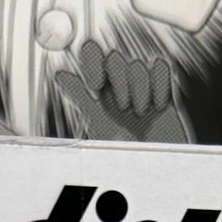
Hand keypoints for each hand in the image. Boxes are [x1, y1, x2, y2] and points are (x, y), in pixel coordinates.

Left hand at [54, 41, 190, 144]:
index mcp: (98, 88)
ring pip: (138, 63)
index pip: (91, 53)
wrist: (152, 167)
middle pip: (114, 57)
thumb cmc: (122, 150)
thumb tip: (59, 73)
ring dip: (139, 89)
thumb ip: (81, 96)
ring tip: (139, 115)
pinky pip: (160, 66)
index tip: (96, 87)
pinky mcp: (161, 87)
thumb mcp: (98, 123)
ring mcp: (140, 83)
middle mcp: (117, 82)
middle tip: (122, 107)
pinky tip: (157, 107)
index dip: (92, 61)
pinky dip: (159, 86)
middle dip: (119, 80)